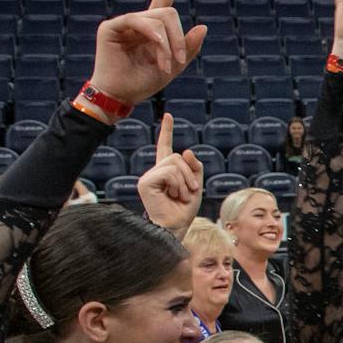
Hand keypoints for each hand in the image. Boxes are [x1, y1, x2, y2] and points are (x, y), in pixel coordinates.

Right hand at [86, 0, 207, 106]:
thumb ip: (188, 47)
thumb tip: (203, 26)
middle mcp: (139, 20)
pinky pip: (141, 22)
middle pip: (169, 11)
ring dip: (169, 44)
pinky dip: (156, 40)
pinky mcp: (112, 26)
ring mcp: (124, 22)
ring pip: (159, 18)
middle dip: (179, 37)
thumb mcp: (175, 66)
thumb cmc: (144, 82)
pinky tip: (160, 57)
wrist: (122, 96)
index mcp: (154, 27)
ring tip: (168, 66)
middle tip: (178, 61)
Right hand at [135, 113, 202, 233]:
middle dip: (190, 174)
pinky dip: (178, 184)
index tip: (168, 116)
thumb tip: (186, 151)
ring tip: (182, 196)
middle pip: (176, 156)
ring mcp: (148, 176)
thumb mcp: (196, 186)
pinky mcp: (146, 183)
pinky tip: (174, 196)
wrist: (176, 227)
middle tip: (190, 191)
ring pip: (174, 163)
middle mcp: (155, 172)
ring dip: (186, 181)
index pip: (165, 147)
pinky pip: (169, 172)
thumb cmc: (184, 210)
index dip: (167, 131)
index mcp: (165, 171)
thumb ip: (194, 167)